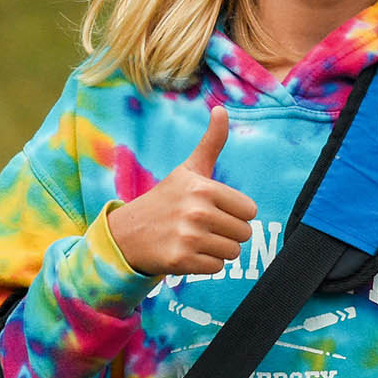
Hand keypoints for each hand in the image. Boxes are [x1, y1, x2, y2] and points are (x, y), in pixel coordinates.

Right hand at [107, 106, 257, 276]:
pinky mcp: (181, 261)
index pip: (250, 211)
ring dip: (218, 249)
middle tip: (204, 226)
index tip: (214, 209)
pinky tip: (187, 252)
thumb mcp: (189, 169)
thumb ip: (211, 142)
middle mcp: (197, 212)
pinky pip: (216, 268)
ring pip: (232, 252)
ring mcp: (189, 238)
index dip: (235, 212)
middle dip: (228, 232)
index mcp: (204, 188)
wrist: (128, 232)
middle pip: (244, 233)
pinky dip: (205, 264)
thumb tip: (222, 109)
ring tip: (195, 239)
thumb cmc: (167, 199)